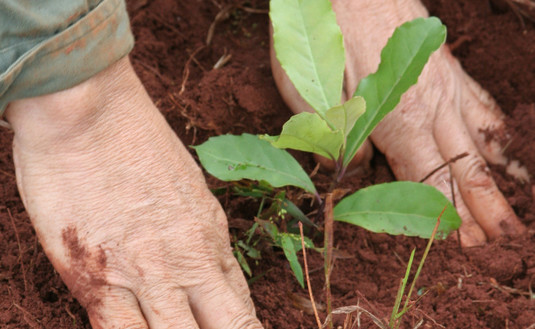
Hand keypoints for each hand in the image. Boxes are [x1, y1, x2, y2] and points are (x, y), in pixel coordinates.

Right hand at [5, 57, 261, 327]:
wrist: (89, 110)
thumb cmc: (133, 136)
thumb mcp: (185, 183)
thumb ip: (193, 228)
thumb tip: (195, 259)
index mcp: (211, 234)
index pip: (240, 303)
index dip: (243, 328)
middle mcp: (189, 260)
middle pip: (226, 327)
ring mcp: (147, 274)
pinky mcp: (99, 282)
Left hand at [271, 0, 525, 245]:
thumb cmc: (323, 30)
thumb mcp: (308, 91)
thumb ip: (334, 139)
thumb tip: (353, 176)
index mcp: (397, 119)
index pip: (430, 181)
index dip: (448, 219)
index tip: (465, 250)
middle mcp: (432, 106)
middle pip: (464, 169)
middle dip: (484, 211)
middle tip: (504, 246)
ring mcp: (446, 85)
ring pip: (481, 142)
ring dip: (499, 181)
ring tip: (516, 213)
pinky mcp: (448, 67)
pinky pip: (481, 106)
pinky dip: (498, 136)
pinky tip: (507, 150)